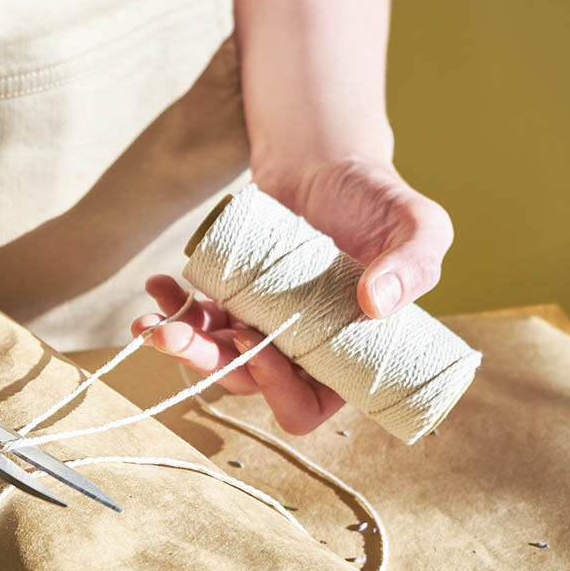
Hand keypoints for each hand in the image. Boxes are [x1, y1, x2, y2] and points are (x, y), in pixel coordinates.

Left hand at [133, 158, 452, 433]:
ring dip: (180, 345)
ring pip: (215, 356)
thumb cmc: (380, 201)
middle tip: (177, 336)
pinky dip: (171, 307)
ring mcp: (263, 326)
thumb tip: (377, 304)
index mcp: (346, 357)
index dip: (279, 393)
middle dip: (208, 365)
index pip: (307, 406)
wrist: (331, 164)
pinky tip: (158, 285)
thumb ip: (416, 262)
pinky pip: (198, 319)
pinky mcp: (234, 298)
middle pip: (249, 382)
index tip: (260, 348)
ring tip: (149, 322)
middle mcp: (300, 352)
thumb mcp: (420, 225)